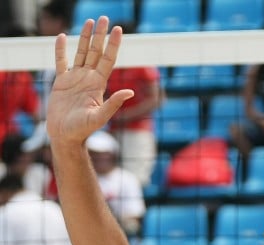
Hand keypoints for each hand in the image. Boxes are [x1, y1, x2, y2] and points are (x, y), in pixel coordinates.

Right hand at [47, 17, 132, 145]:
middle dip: (100, 35)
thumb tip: (130, 92)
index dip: (113, 44)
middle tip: (104, 18)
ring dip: (85, 37)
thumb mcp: (100, 117)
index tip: (119, 29)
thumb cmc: (83, 130)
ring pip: (81, 53)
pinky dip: (62, 49)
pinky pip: (61, 61)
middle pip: (95, 51)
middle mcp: (88, 78)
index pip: (108, 59)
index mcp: (98, 84)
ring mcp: (75, 79)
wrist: (65, 136)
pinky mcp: (61, 82)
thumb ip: (114, 104)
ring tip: (89, 21)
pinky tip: (64, 37)